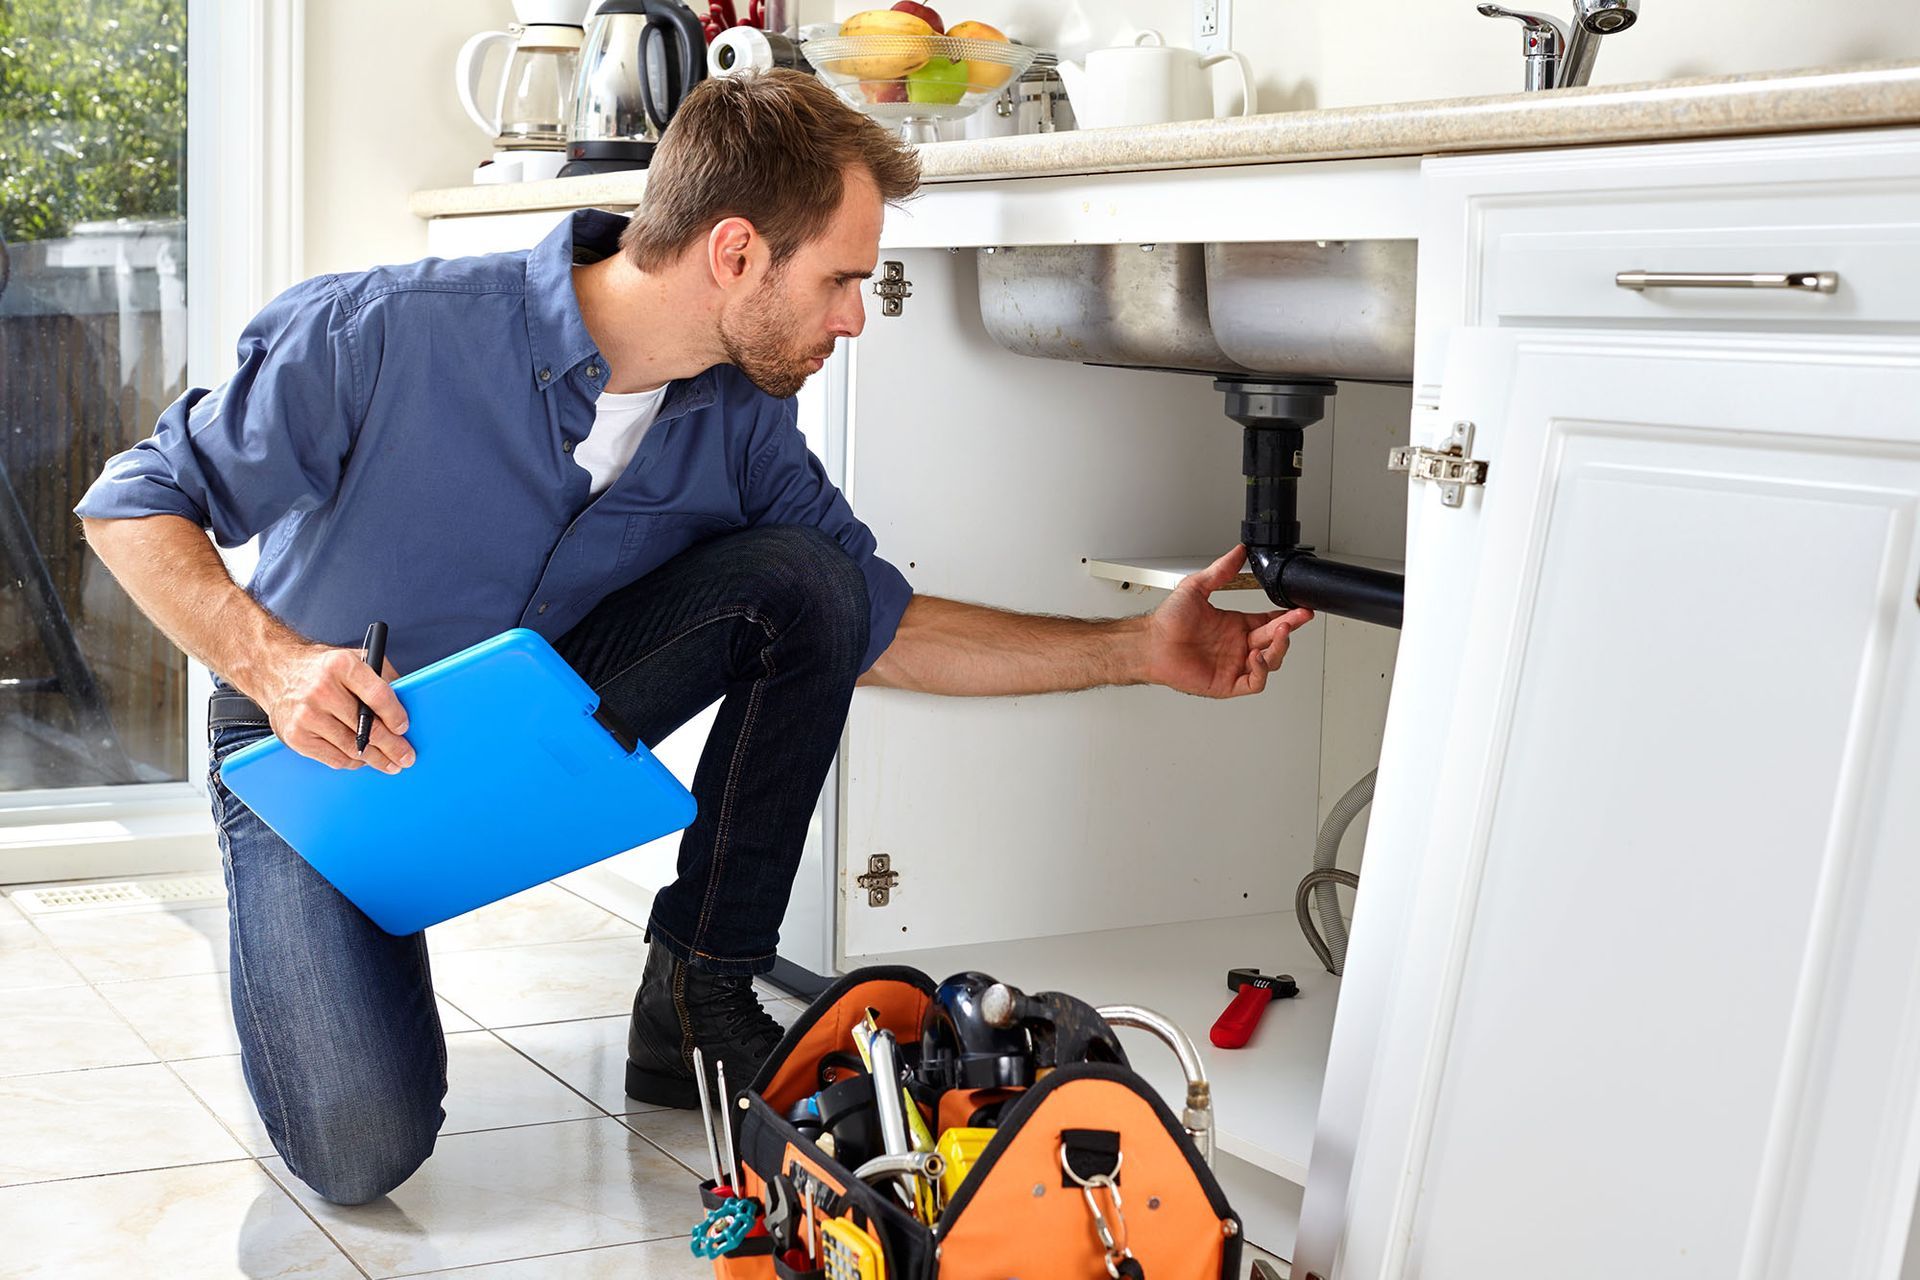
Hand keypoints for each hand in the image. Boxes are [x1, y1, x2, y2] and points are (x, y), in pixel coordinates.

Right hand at [253, 643, 412, 771]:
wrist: (277, 671)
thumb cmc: (324, 669)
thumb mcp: (355, 658)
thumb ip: (383, 676)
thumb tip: (409, 703)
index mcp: (341, 665)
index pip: (378, 695)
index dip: (395, 715)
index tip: (404, 728)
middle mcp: (321, 689)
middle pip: (367, 727)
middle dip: (393, 746)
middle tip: (407, 757)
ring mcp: (306, 715)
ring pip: (352, 747)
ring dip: (376, 759)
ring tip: (390, 763)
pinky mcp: (296, 736)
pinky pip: (334, 758)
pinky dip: (353, 762)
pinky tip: (363, 760)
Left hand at [1145, 545, 1313, 698]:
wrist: (1151, 643)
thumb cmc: (1167, 621)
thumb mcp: (1197, 587)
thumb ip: (1221, 570)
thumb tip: (1238, 551)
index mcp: (1235, 625)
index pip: (1270, 622)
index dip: (1287, 617)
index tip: (1300, 609)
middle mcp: (1238, 645)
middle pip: (1275, 640)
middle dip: (1290, 629)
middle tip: (1298, 617)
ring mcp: (1234, 665)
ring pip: (1271, 662)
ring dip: (1279, 648)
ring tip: (1278, 633)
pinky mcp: (1228, 683)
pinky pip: (1254, 682)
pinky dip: (1261, 671)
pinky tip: (1257, 656)